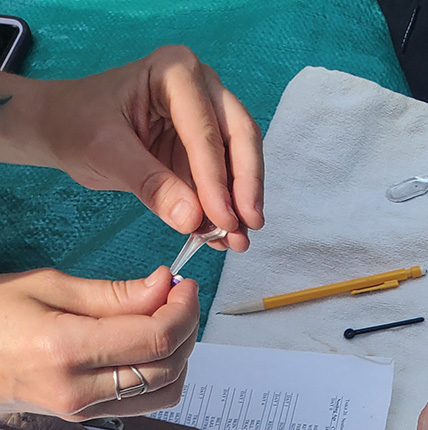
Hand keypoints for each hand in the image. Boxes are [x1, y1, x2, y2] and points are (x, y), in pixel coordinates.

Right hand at [0, 266, 198, 419]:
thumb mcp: (49, 287)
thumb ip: (114, 294)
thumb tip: (162, 287)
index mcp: (64, 349)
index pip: (155, 338)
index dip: (183, 310)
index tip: (184, 287)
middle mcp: (76, 388)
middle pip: (168, 366)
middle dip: (186, 328)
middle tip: (178, 298)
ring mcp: (82, 409)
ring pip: (166, 391)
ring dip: (180, 355)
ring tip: (165, 321)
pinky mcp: (86, 415)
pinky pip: (145, 401)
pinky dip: (162, 373)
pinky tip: (149, 345)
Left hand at [2, 46, 262, 250]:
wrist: (61, 126)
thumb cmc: (76, 124)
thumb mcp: (105, 152)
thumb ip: (150, 183)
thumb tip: (192, 220)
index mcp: (176, 71)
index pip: (206, 130)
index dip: (217, 179)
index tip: (222, 219)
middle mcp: (203, 88)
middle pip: (240, 138)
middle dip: (244, 187)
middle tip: (247, 227)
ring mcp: (209, 115)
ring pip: (241, 159)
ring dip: (241, 202)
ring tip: (237, 240)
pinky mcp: (206, 146)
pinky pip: (226, 177)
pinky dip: (226, 207)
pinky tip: (223, 235)